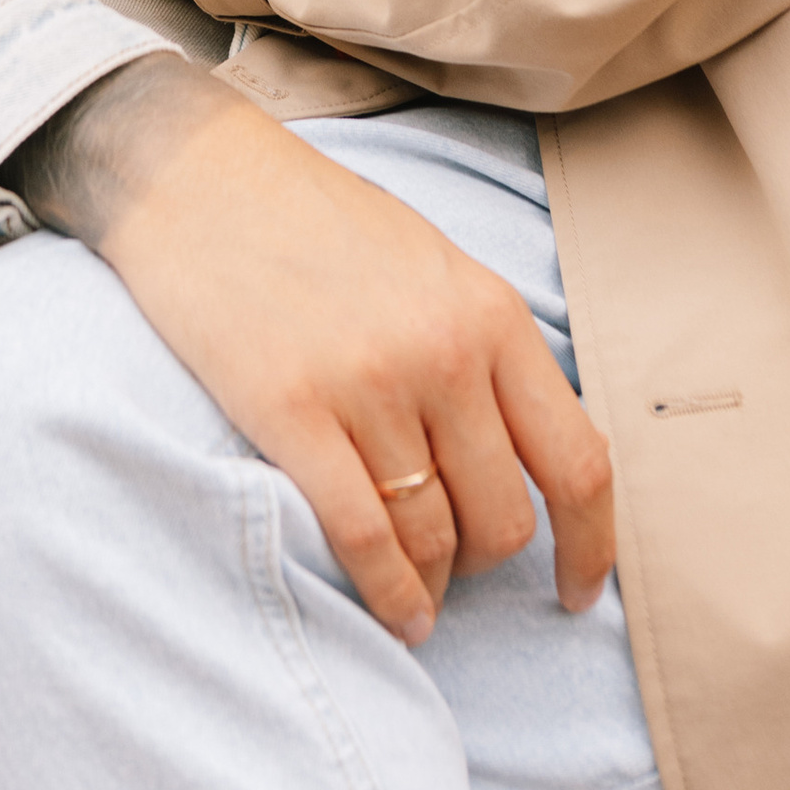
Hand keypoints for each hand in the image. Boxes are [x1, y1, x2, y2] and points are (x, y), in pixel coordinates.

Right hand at [7, 55, 613, 647]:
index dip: (592, 546)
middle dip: (487, 565)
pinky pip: (364, 537)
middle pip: (504, 517)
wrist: (197, 176)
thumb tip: (525, 455)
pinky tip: (394, 614)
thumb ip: (483, 349)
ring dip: (433, 586)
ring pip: (435, 538)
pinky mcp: (292, 411)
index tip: (580, 592)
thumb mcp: (432, 266)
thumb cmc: (315, 221)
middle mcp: (444, 353)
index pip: (578, 460)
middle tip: (458, 569)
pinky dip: (388, 595)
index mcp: (490, 314)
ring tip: (419, 597)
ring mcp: (369, 383)